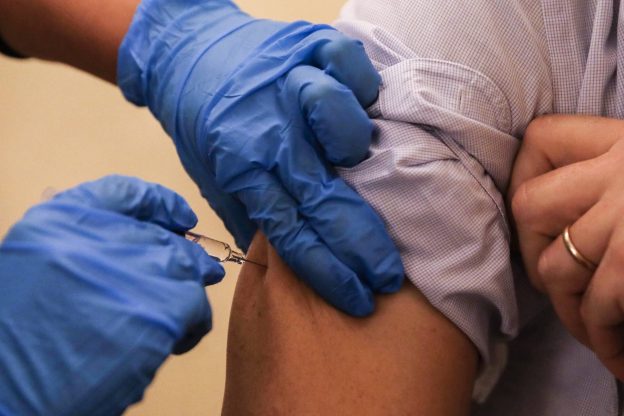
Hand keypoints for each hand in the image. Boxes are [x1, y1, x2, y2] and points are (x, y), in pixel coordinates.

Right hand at [0, 175, 223, 414]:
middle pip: (163, 236)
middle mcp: (102, 235)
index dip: (160, 204)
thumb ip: (82, 247)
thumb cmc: (15, 341)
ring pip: (186, 268)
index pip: (125, 193)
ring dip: (186, 290)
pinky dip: (191, 323)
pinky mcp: (162, 310)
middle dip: (181, 257)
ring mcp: (136, 268)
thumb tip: (133, 242)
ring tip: (176, 314)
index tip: (181, 217)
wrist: (7, 396)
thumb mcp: (34, 269)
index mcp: (60, 221)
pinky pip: (196, 308)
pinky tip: (173, 340)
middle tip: (194, 273)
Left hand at [117, 0, 403, 315]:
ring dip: (351, 141)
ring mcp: (286, 82)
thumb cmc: (205, 123)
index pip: (290, 231)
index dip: (327, 270)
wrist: (187, 53)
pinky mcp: (305, 43)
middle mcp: (265, 128)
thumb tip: (285, 265)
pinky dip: (360, 82)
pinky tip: (362, 102)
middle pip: (321, 194)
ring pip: (332, 113)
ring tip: (354, 156)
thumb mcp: (213, 177)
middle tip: (387, 273)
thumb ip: (249, 215)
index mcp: (239, 167)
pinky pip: (346, 62)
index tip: (358, 297)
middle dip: (361, 243)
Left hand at [509, 114, 623, 378]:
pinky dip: (604, 336)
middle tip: (559, 285)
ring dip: (568, 310)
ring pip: (557, 264)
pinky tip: (620, 357)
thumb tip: (567, 227)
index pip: (541, 140)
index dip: (525, 174)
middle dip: (534, 253)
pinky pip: (600, 301)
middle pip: (529, 206)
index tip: (540, 214)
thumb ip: (614, 176)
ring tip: (594, 333)